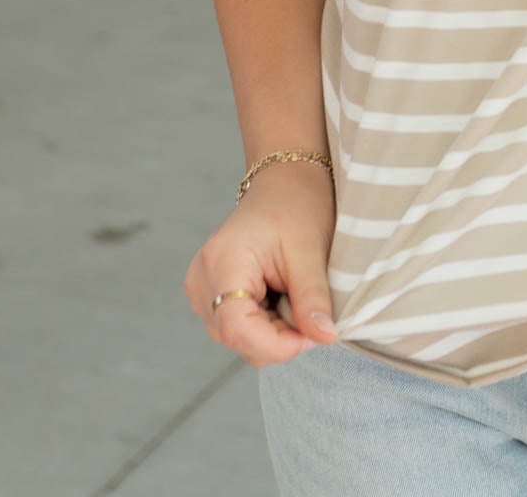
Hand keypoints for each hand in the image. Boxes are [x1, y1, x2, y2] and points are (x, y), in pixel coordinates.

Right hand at [182, 160, 339, 366]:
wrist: (284, 182)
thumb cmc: (297, 205)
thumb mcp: (311, 251)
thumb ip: (313, 299)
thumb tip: (325, 337)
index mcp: (222, 262)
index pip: (237, 328)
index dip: (277, 344)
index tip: (315, 335)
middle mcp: (201, 279)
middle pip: (237, 338)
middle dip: (280, 339)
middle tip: (314, 315)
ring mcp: (202, 288)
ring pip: (237, 339)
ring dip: (273, 333)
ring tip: (295, 297)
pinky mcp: (209, 293)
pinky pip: (237, 327)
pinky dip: (264, 324)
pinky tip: (281, 298)